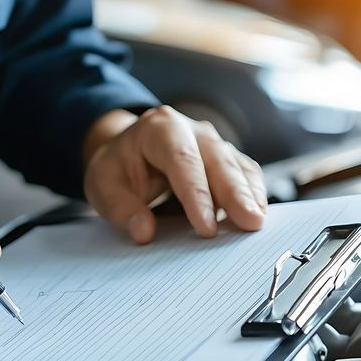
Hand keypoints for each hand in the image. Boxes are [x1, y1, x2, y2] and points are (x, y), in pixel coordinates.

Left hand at [83, 106, 267, 243]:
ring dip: (250, 194)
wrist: (128, 151)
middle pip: (218, 160)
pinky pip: (245, 173)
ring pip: (237, 166)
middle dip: (236, 193)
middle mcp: (193, 130)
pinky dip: (253, 194)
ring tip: (258, 223)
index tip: (206, 228)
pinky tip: (257, 215)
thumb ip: (120, 207)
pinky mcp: (225, 159)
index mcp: (160, 129)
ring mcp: (213, 143)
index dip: (197, 194)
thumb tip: (143, 231)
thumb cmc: (118, 167)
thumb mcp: (103, 185)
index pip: (182, 160)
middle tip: (250, 223)